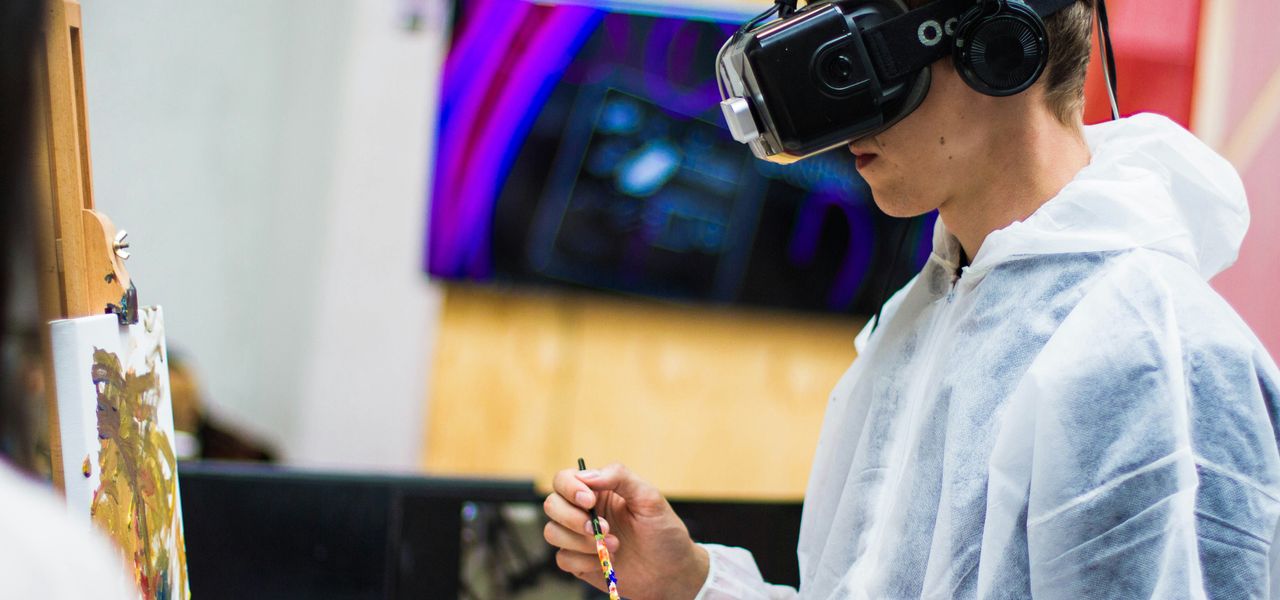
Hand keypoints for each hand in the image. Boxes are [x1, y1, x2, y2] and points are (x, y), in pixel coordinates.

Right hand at [543, 463, 709, 599]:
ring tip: (614, 545)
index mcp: (598, 491)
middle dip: (573, 518)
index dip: (570, 488)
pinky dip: (582, 560)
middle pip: (552, 505)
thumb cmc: (663, 532)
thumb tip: (587, 475)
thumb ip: (620, 477)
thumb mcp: (649, 497)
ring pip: (552, 532)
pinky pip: (563, 559)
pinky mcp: (580, 562)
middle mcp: (584, 512)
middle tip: (601, 528)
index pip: (564, 479)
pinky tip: (604, 561)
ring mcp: (580, 538)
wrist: (672, 572)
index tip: (589, 501)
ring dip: (580, 541)